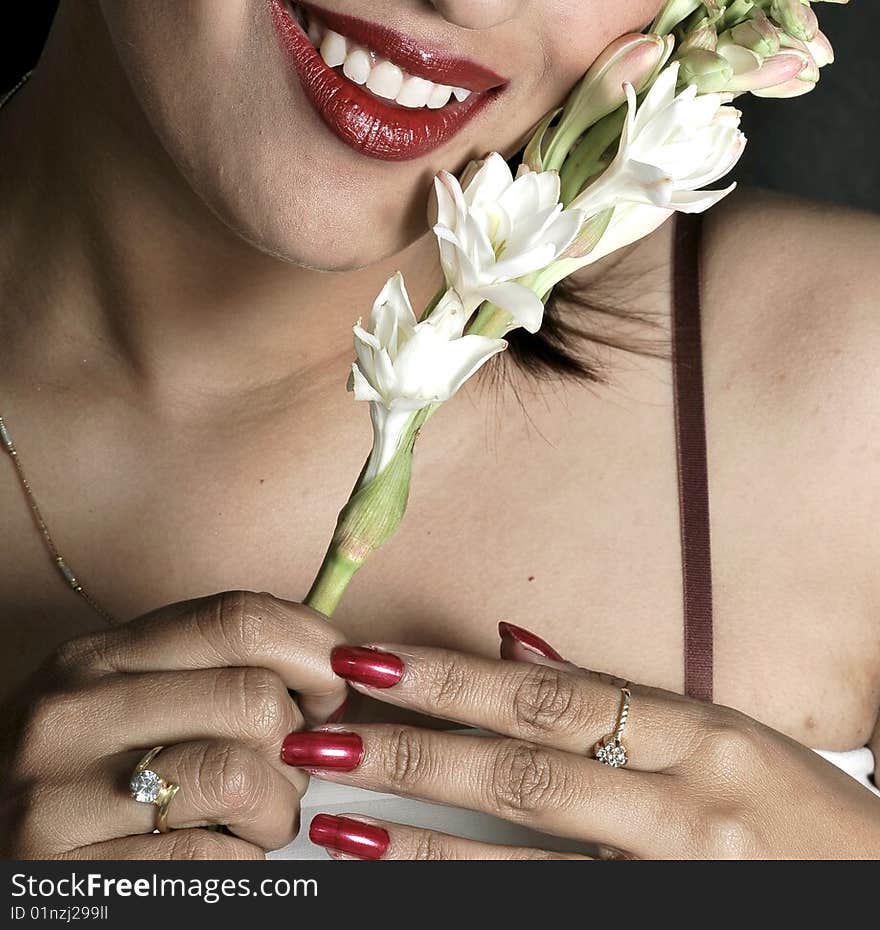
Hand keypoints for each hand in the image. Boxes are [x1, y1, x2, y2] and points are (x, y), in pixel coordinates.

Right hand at [0, 590, 348, 859]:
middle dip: (295, 744)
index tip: (333, 684)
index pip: (235, 617)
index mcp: (93, 659)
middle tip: (287, 772)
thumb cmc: (78, 783)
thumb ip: (202, 672)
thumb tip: (332, 663)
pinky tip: (221, 859)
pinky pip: (210, 862)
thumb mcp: (117, 704)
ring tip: (255, 823)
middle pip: (251, 698)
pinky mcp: (72, 880)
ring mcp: (62, 799)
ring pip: (241, 779)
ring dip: (276, 812)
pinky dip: (241, 865)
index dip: (309, 646)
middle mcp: (72, 715)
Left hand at [280, 624, 879, 859]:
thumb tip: (511, 648)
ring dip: (421, 850)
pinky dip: (480, 905)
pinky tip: (410, 898)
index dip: (452, 679)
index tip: (367, 661)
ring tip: (335, 832)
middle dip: (412, 755)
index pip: (551, 697)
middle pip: (525, 775)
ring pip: (527, 864)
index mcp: (701, 736)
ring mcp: (674, 884)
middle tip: (320, 740)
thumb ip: (618, 697)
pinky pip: (553, 916)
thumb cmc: (801, 816)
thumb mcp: (725, 736)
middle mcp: (687, 808)